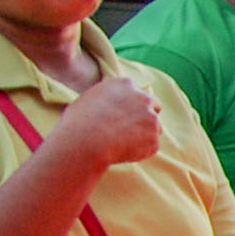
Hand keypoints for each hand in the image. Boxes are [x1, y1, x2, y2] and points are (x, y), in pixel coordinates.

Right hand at [51, 78, 165, 170]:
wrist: (86, 141)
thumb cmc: (79, 121)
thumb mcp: (89, 99)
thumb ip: (107, 98)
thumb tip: (109, 103)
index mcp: (125, 84)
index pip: (137, 91)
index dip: (133, 103)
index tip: (128, 112)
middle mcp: (142, 98)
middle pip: (154, 105)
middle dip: (147, 115)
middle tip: (137, 128)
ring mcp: (151, 118)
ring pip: (155, 127)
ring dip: (145, 134)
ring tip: (123, 143)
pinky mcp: (154, 138)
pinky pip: (151, 146)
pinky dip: (142, 151)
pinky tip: (124, 152)